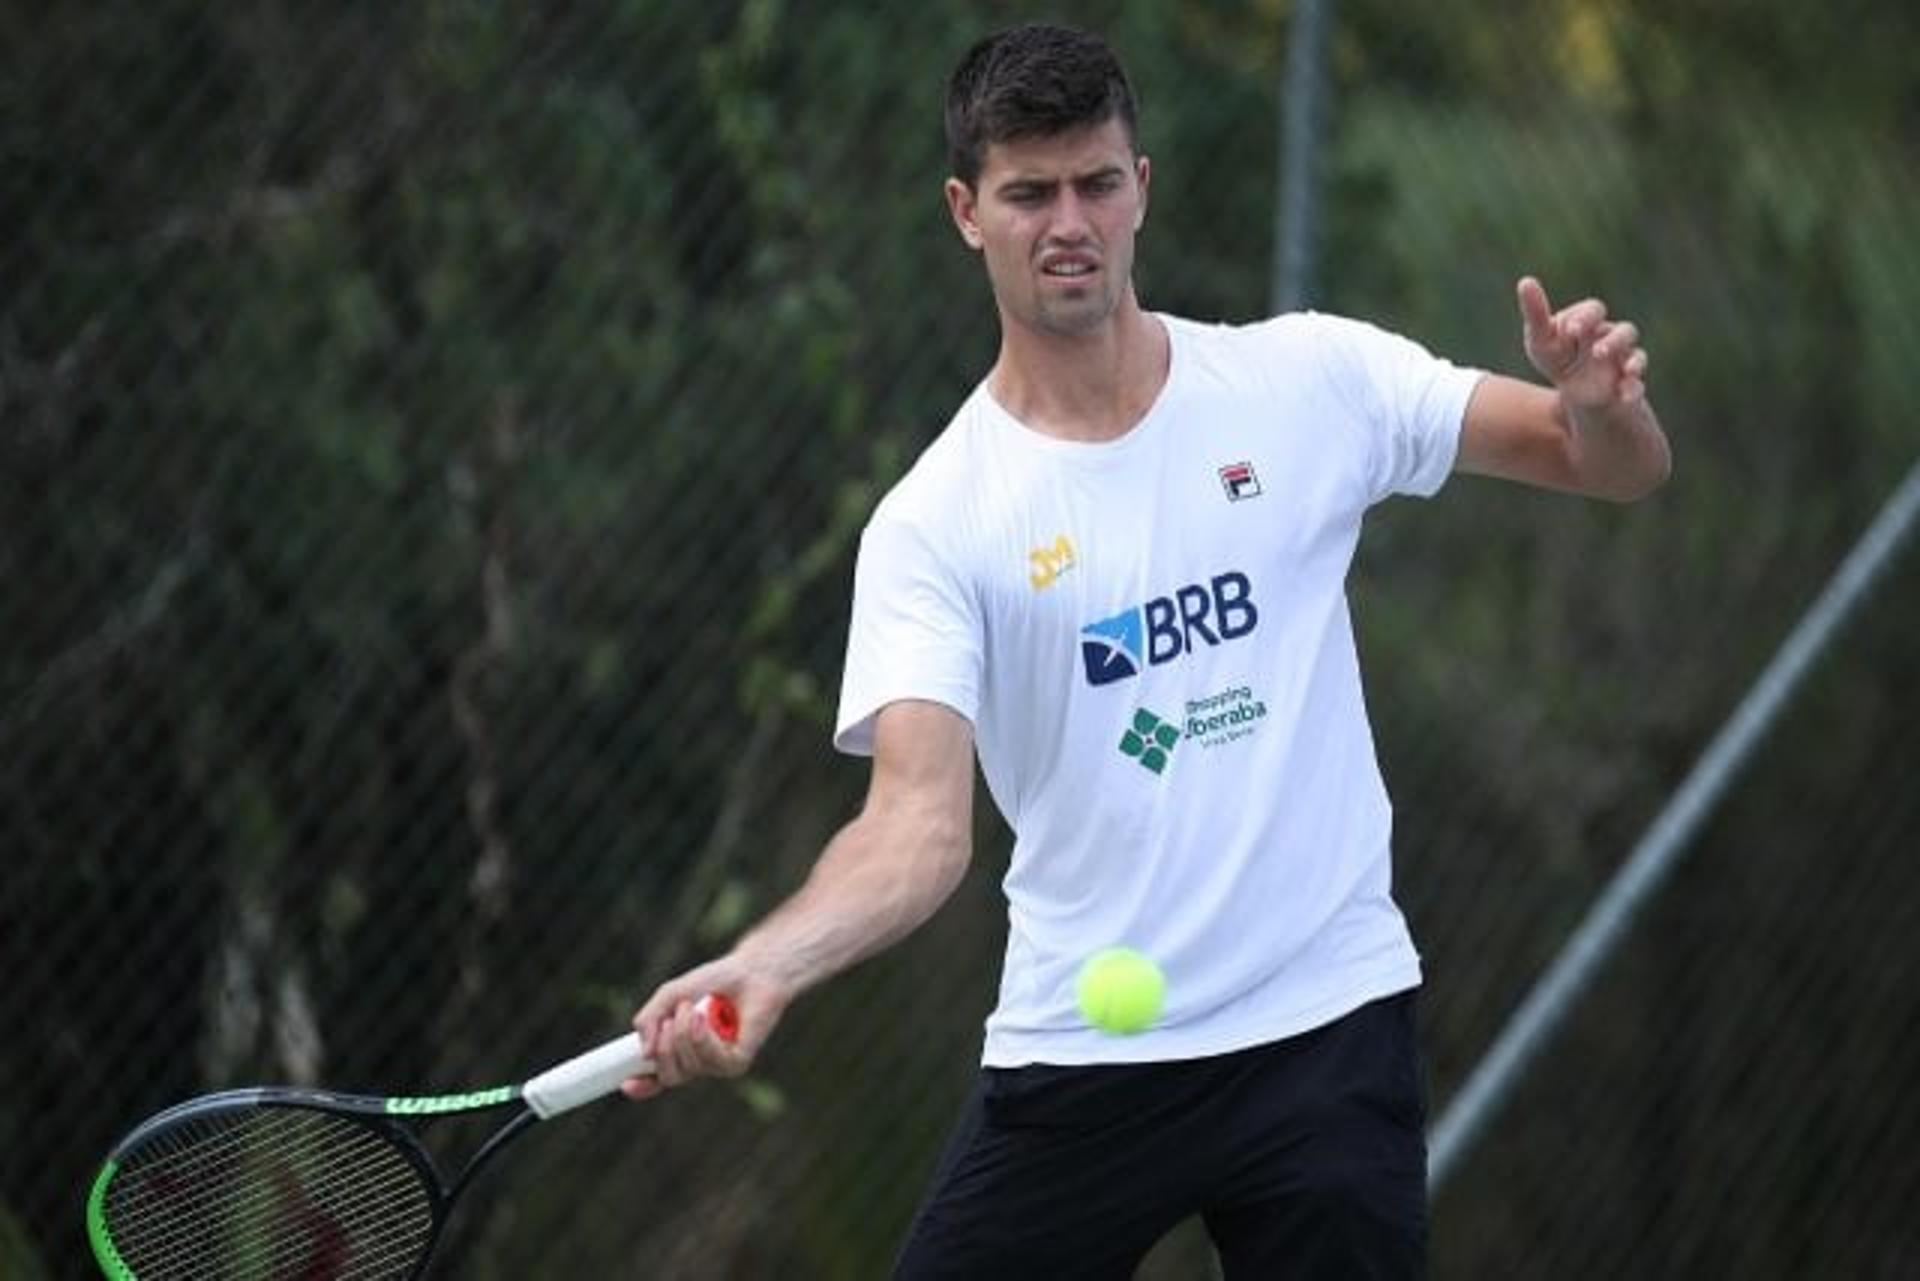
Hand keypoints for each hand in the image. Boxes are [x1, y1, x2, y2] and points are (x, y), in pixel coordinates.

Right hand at [620, 954, 782, 1099]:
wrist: (751, 971)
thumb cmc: (714, 981)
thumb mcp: (672, 995)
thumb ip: (651, 1018)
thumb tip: (644, 1054)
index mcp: (679, 1050)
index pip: (657, 1078)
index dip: (641, 1086)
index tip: (625, 1084)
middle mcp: (698, 1062)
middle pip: (668, 1076)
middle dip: (663, 1050)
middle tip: (668, 1021)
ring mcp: (718, 1064)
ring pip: (688, 1069)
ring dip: (683, 1035)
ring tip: (692, 1008)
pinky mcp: (738, 1062)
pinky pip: (712, 1063)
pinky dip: (703, 1039)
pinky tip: (704, 1018)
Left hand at [1517, 276, 1649, 414]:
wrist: (1574, 394)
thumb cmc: (1556, 358)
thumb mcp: (1541, 340)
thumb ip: (1535, 313)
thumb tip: (1526, 280)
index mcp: (1591, 323)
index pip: (1594, 311)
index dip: (1586, 318)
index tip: (1571, 331)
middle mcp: (1612, 339)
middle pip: (1625, 331)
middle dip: (1613, 341)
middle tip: (1597, 352)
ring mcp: (1623, 362)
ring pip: (1637, 355)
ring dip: (1631, 361)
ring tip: (1621, 370)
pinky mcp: (1627, 386)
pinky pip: (1636, 388)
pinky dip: (1632, 391)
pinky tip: (1623, 396)